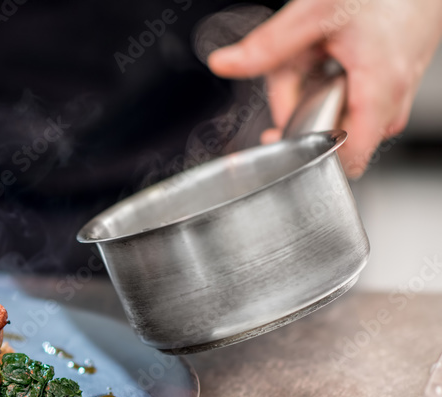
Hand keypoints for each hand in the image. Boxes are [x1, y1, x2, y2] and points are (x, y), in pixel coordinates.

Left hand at [208, 0, 441, 177]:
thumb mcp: (315, 11)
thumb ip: (268, 44)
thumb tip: (224, 63)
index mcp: (379, 88)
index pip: (348, 157)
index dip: (308, 156)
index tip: (279, 139)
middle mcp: (394, 98)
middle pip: (332, 134)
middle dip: (299, 108)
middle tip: (294, 70)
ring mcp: (398, 95)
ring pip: (338, 116)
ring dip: (313, 90)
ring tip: (315, 54)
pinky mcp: (395, 87)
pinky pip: (352, 101)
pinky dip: (330, 81)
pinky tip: (329, 55)